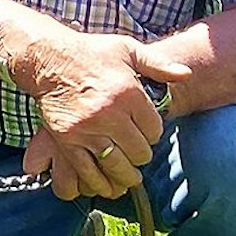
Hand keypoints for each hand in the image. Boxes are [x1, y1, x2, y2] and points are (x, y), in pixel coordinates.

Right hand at [13, 27, 190, 199]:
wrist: (48, 58)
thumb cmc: (91, 53)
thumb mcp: (128, 50)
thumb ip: (158, 64)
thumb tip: (186, 74)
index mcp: (128, 93)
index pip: (154, 129)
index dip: (153, 133)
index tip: (146, 131)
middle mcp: (110, 113)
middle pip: (139, 152)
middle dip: (141, 155)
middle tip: (137, 152)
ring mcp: (87, 129)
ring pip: (117, 166)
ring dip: (125, 175)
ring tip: (129, 175)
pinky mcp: (67, 141)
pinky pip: (87, 171)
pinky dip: (99, 183)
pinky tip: (107, 185)